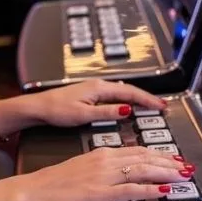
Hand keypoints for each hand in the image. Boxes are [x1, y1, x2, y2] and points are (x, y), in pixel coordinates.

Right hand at [9, 146, 194, 200]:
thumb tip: (121, 173)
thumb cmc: (54, 182)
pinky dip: (149, 190)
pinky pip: (130, 191)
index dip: (160, 155)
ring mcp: (103, 177)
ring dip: (166, 173)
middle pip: (145, 158)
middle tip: (187, 166)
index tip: (175, 158)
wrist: (34, 190)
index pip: (137, 151)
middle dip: (169, 162)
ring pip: (142, 170)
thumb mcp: (82, 168)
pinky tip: (163, 191)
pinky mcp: (99, 194)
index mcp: (101, 153)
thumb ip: (102, 167)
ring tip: (183, 177)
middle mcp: (105, 161)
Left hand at [31, 79, 166, 127]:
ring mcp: (94, 88)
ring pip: (122, 92)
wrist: (39, 106)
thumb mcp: (84, 115)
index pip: (130, 92)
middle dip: (146, 98)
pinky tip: (129, 105)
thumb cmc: (57, 110)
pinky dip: (126, 99)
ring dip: (137, 98)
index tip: (161, 106)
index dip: (147, 99)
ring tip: (150, 106)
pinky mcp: (90, 94)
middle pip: (129, 90)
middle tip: (162, 107)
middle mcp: (98, 85)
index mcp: (99, 88)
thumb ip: (106, 112)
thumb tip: (127, 110)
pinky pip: (114, 94)